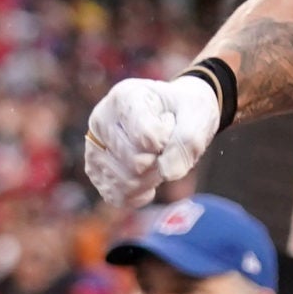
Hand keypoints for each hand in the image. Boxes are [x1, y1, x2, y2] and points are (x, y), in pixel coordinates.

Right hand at [84, 74, 222, 207]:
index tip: (171, 122)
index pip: (148, 138)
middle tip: (166, 143)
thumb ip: (189, 140)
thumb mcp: (198, 114)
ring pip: (126, 183)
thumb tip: (168, 173)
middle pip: (136, 163)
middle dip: (162, 161)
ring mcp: (94, 146)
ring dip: (153, 178)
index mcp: (125, 97)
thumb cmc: (184, 109)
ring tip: (157, 157)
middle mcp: (101, 119)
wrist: (175, 113)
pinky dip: (141, 193)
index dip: (169, 140)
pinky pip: (117, 196)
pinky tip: (149, 176)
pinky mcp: (95, 170)